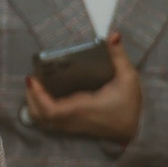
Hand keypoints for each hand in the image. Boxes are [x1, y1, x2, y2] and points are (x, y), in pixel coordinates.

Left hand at [28, 33, 142, 146]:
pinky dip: (40, 110)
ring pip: (41, 121)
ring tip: (34, 86)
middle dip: (30, 96)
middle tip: (32, 78)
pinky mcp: (71, 129)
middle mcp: (72, 120)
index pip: (50, 110)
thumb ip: (119, 57)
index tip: (31, 78)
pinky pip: (48, 123)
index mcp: (82, 109)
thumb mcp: (128, 78)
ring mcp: (70, 127)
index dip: (37, 96)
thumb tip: (114, 35)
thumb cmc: (131, 105)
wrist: (137, 131)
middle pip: (39, 115)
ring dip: (33, 104)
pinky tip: (42, 96)